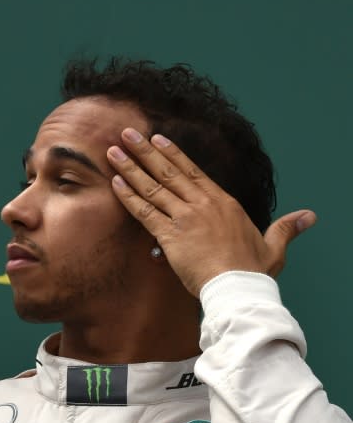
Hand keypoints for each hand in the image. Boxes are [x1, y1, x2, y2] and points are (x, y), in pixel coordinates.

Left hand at [107, 129, 315, 295]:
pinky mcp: (170, 235)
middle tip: (127, 134)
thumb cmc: (253, 272)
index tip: (157, 139)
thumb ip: (285, 228)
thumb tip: (308, 217)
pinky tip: (116, 182)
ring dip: (131, 167)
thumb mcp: (273, 247)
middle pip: (168, 171)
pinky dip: (129, 196)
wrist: (237, 288)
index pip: (193, 171)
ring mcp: (184, 217)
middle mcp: (202, 204)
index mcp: (223, 202)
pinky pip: (144, 212)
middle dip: (145, 151)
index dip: (173, 154)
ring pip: (153, 186)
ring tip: (114, 151)